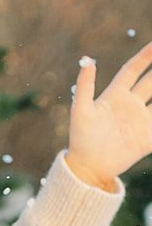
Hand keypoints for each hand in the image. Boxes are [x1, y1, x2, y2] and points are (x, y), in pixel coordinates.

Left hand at [65, 39, 151, 190]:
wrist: (87, 169)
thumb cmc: (80, 138)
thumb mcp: (81, 110)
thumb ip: (85, 85)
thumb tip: (87, 60)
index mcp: (115, 95)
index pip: (133, 69)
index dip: (145, 56)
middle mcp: (130, 105)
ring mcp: (140, 121)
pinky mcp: (147, 139)